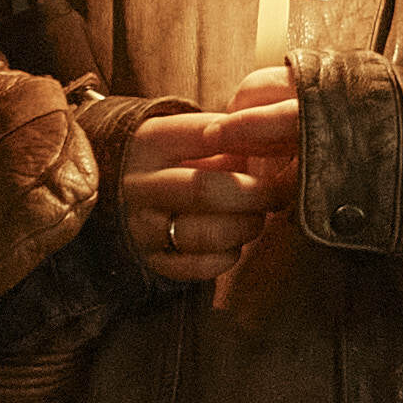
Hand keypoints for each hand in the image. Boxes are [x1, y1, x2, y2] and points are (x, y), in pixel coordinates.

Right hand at [119, 66, 303, 286]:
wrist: (118, 192)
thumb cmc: (176, 159)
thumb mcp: (189, 135)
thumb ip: (228, 134)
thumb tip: (283, 139)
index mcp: (152, 141)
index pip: (208, 136)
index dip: (251, 144)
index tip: (279, 150)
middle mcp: (139, 183)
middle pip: (205, 190)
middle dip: (254, 195)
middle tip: (274, 194)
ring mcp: (141, 225)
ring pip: (204, 234)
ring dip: (244, 228)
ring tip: (256, 219)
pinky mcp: (151, 259)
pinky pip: (196, 267)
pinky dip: (226, 258)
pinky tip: (234, 245)